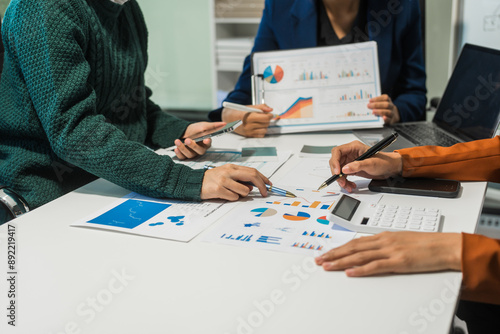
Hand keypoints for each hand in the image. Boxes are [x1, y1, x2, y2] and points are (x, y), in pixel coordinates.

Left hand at [174, 122, 223, 159]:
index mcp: (206, 143)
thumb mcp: (203, 125)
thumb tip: (224, 123)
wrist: (183, 131)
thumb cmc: (195, 130)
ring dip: (183, 148)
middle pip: (199, 151)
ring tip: (177, 141)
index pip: (208, 144)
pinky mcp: (185, 155)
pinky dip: (179, 153)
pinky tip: (176, 148)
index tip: (205, 139)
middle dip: (193, 146)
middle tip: (188, 140)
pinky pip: (182, 157)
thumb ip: (213, 126)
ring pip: (190, 154)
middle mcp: (200, 149)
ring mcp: (192, 153)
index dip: (207, 142)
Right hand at [201, 164, 269, 200]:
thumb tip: (252, 186)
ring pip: (244, 190)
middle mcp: (229, 172)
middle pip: (252, 176)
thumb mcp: (227, 176)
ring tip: (233, 193)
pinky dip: (233, 198)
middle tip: (264, 193)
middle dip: (261, 186)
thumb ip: (240, 179)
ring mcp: (223, 180)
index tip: (268, 185)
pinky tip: (224, 195)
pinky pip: (234, 197)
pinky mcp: (218, 189)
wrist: (195, 182)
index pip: (252, 171)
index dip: (263, 178)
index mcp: (232, 167)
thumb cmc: (212, 180)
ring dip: (243, 194)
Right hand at [222, 104, 273, 137]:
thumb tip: (270, 109)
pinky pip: (260, 135)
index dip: (270, 115)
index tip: (269, 114)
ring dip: (264, 126)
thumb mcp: (250, 107)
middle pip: (266, 124)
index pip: (265, 118)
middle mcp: (248, 125)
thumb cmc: (240, 112)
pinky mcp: (248, 136)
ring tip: (259, 122)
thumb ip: (262, 107)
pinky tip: (257, 127)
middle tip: (262, 117)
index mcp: (249, 117)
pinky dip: (261, 131)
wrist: (230, 118)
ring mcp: (248, 131)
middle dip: (267, 120)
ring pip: (264, 130)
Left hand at [315, 231, 461, 275]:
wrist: (445, 246)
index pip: (355, 242)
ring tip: (327, 266)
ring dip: (341, 262)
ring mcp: (390, 251)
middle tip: (319, 260)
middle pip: (352, 248)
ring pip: (359, 256)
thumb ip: (386, 245)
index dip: (339, 248)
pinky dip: (361, 270)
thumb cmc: (426, 244)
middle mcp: (384, 241)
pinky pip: (375, 266)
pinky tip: (349, 272)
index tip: (327, 252)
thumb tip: (372, 252)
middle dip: (333, 254)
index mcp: (384, 236)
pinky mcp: (399, 262)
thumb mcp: (401, 241)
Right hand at [329, 141, 402, 191]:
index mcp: (353, 147)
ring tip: (347, 185)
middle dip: (337, 173)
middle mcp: (350, 153)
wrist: (389, 168)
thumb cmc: (383, 162)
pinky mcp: (351, 169)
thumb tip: (344, 169)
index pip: (337, 151)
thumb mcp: (370, 163)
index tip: (337, 171)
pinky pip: (343, 176)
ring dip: (341, 179)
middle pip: (336, 162)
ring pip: (338, 170)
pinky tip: (350, 185)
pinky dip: (345, 182)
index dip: (335, 161)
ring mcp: (350, 161)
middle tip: (340, 180)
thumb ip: (357, 166)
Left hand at [368, 94, 399, 124]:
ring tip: (373, 111)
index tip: (370, 100)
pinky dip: (386, 118)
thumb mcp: (382, 105)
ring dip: (380, 111)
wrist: (392, 118)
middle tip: (369, 106)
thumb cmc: (384, 109)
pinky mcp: (391, 120)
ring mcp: (392, 114)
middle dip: (377, 105)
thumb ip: (376, 103)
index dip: (378, 98)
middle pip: (386, 104)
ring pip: (388, 112)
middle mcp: (391, 107)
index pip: (385, 98)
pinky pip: (389, 119)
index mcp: (389, 101)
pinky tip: (383, 117)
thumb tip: (369, 103)